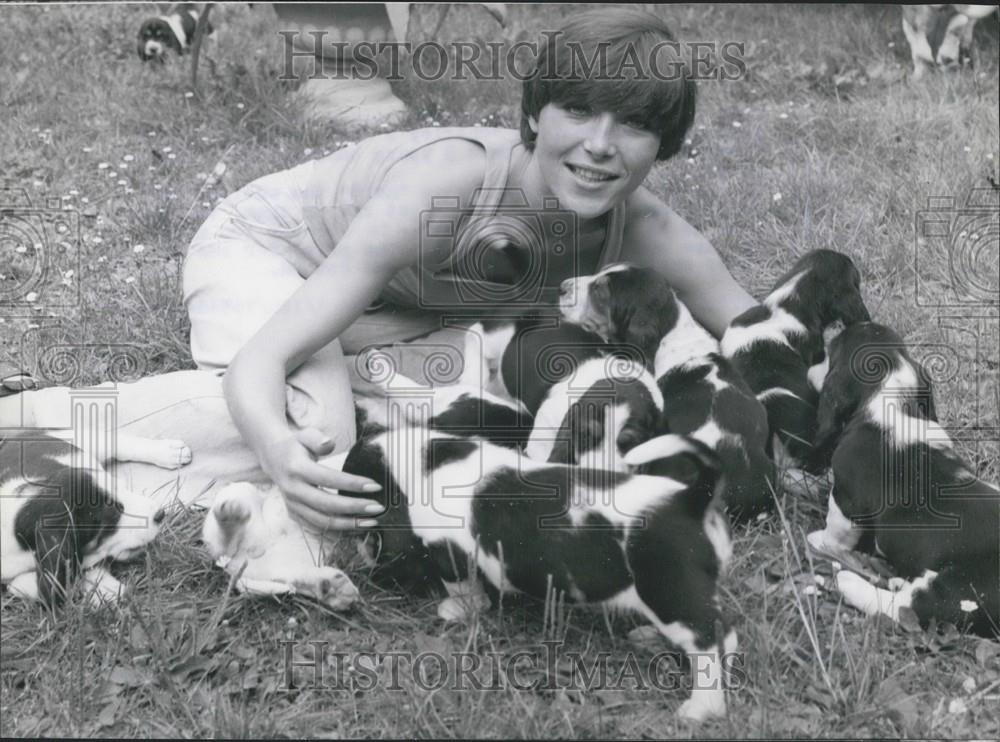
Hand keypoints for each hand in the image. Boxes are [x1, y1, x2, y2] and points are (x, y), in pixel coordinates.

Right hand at [257, 428, 383, 531]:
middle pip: (327, 505)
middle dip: (355, 508)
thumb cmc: (296, 445)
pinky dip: (337, 529)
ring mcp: (292, 505)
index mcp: (297, 469)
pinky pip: (317, 526)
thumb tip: (330, 444)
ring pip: (322, 521)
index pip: (329, 479)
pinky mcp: (294, 514)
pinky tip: (355, 527)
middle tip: (378, 508)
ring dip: (349, 524)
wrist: (273, 457)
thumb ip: (318, 439)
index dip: (353, 484)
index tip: (375, 486)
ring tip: (371, 522)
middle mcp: (293, 490)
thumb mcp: (305, 435)